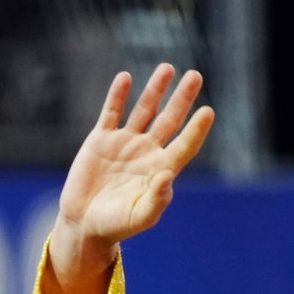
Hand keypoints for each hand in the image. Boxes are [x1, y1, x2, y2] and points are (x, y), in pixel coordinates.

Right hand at [49, 64, 214, 292]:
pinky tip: (126, 78)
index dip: (196, 129)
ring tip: (168, 68)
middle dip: (182, 98)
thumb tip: (168, 175)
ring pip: (144, 110)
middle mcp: (147, 152)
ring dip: (155, 89)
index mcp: (161, 169)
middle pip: (169, 120)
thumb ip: (157, 198)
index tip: (208, 112)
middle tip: (196, 75)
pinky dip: (118, 96)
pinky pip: (111, 112)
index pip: (184, 144)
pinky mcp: (101, 139)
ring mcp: (125, 143)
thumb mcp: (141, 216)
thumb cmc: (117, 225)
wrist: (85, 223)